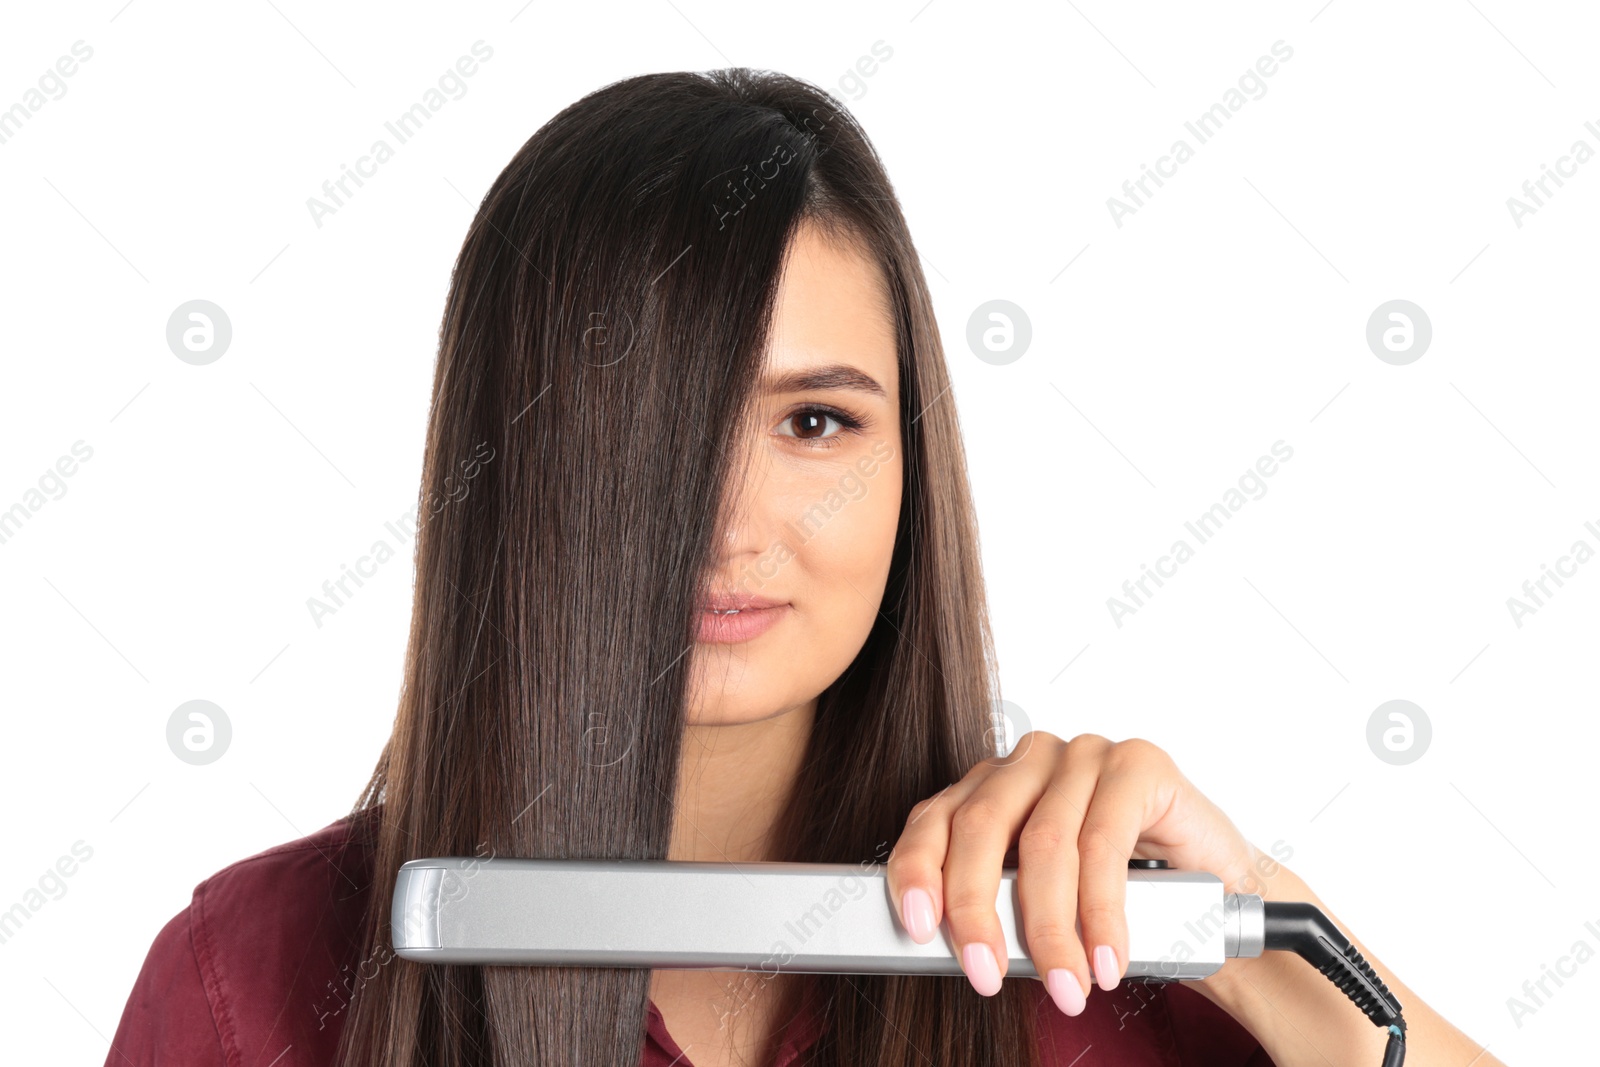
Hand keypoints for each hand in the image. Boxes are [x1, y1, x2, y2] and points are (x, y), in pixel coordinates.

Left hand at [885, 731, 1262, 1016]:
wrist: (1216, 892)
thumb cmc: (1119, 897)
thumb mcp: (1042, 901)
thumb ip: (997, 905)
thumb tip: (957, 946)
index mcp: (992, 783)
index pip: (935, 819)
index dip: (917, 871)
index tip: (919, 926)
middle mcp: (1031, 758)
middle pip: (981, 828)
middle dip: (977, 910)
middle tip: (984, 975)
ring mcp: (1084, 754)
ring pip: (1045, 843)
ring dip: (1050, 927)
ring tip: (1065, 986)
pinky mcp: (1137, 764)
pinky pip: (1105, 844)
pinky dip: (1101, 913)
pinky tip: (1106, 958)